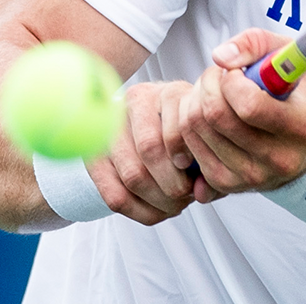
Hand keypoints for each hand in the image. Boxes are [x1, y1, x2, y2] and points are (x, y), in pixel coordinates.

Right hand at [86, 80, 194, 224]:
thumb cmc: (190, 139)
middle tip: (186, 197)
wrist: (154, 130)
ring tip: (175, 205)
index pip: (176, 130)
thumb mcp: (204, 142)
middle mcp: (136, 101)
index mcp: (169, 93)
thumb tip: (200, 193)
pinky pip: (114, 195)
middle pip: (150, 150)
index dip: (187, 160)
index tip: (196, 177)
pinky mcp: (94, 155)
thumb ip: (210, 164)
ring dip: (158, 201)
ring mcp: (111, 129)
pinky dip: (139, 212)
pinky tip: (157, 211)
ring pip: (132, 175)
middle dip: (174, 186)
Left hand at [179, 28, 305, 200]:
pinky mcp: (228, 185)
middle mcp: (278, 158)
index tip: (236, 72)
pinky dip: (189, 126)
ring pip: (196, 130)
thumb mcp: (286, 57)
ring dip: (194, 102)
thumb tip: (220, 57)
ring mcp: (251, 176)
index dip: (231, 80)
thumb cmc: (291, 95)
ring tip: (212, 94)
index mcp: (300, 125)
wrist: (302, 146)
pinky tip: (206, 117)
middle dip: (207, 85)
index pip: (248, 105)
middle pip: (215, 116)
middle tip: (217, 78)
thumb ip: (255, 44)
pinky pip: (189, 149)